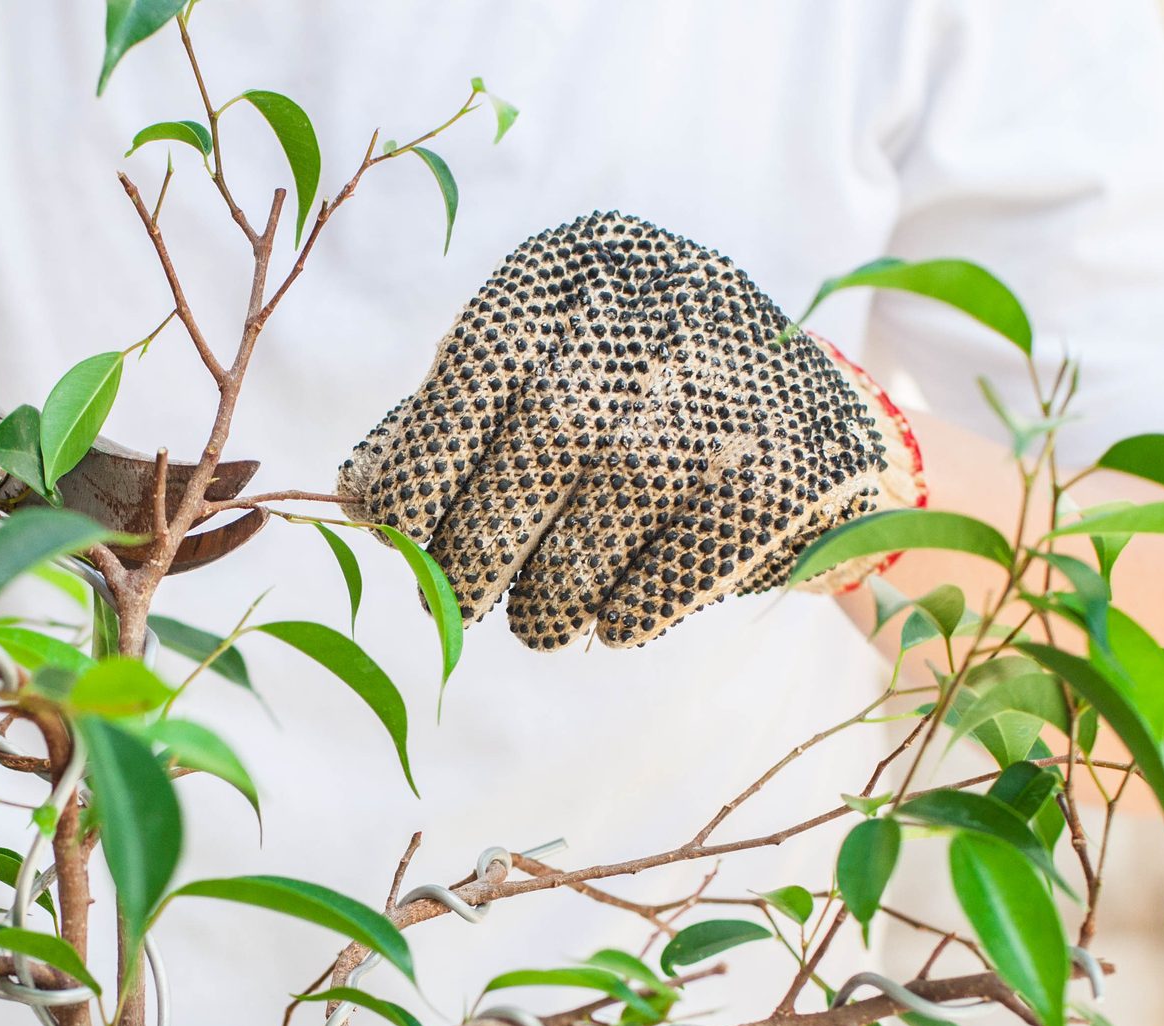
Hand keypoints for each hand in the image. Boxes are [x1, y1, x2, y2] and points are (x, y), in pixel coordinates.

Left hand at [338, 211, 920, 648]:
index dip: (431, 460)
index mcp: (582, 266)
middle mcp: (666, 303)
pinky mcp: (794, 460)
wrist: (806, 425)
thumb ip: (445, 426)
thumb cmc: (628, 408)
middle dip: (481, 543)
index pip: (485, 360)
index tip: (400, 538)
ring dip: (553, 589)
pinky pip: (690, 553)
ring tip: (537, 619)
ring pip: (615, 500)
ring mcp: (739, 380)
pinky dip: (635, 605)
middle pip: (549, 437)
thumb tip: (357, 497)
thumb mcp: (534, 384)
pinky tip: (612, 621)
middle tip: (454, 604)